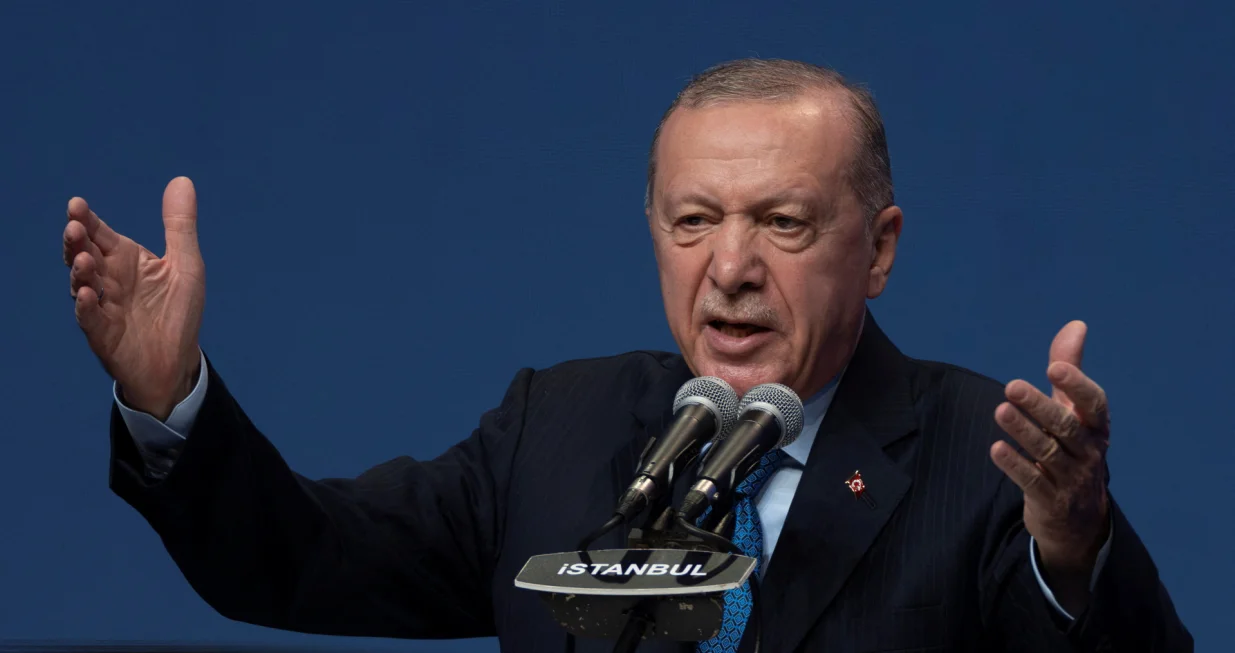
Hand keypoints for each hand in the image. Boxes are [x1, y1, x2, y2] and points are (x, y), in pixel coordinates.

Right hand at [64, 177, 205, 419]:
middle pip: (85, 255)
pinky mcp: (104, 335)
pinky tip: (87, 296)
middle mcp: (109, 280)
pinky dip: (87, 308)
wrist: (177, 361)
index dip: (88, 220)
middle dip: (77, 241)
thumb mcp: (185, 265)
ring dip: (81, 272)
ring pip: (82, 284)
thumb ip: (180, 225)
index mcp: (125, 260)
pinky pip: (90, 320)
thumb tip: (181, 180)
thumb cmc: (177, 311)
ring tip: (85, 259)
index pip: (101, 234)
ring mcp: (103, 307)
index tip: (77, 204)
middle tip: (74, 226)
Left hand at [990, 320, 1110, 614]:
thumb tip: (1076, 325)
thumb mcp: (1074, 411)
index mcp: (1096, 427)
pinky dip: (1015, 465)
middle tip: (1012, 385)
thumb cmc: (1073, 449)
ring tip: (1000, 410)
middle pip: (1066, 426)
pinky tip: (996, 449)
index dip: (1077, 385)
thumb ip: (1070, 369)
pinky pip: (1033, 481)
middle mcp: (1088, 451)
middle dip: (1039, 406)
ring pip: (1048, 452)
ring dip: (1023, 431)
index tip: (1055, 367)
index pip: (1093, 404)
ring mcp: (1071, 478)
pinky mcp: (1051, 500)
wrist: (1079, 519)